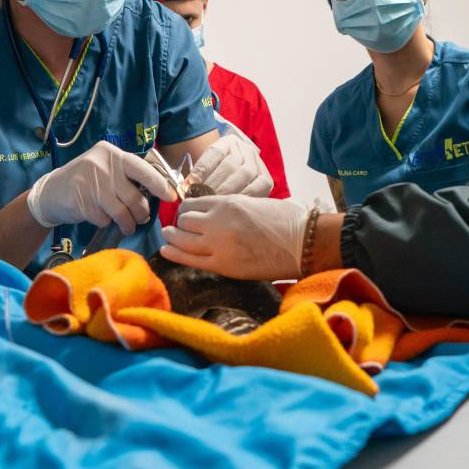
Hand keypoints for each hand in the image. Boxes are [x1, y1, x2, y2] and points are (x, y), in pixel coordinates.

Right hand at [27, 141, 176, 233]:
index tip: (171, 197)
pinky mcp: (80, 202)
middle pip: (134, 196)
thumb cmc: (89, 180)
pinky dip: (106, 222)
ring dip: (128, 223)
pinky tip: (102, 217)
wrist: (51, 191)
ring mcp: (90, 184)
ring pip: (121, 211)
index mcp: (113, 154)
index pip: (143, 170)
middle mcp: (102, 165)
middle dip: (142, 212)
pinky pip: (104, 219)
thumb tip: (161, 190)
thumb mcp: (108, 168)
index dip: (160, 186)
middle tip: (142, 218)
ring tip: (128, 225)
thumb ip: (129, 175)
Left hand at [160, 194, 307, 279]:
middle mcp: (218, 222)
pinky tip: (167, 251)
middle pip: (184, 220)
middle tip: (177, 225)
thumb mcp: (253, 203)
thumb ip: (230, 208)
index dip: (186, 208)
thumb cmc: (285, 220)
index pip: (193, 203)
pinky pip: (190, 259)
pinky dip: (175, 254)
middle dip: (178, 222)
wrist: (302, 243)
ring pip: (181, 239)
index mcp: (229, 203)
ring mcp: (218, 245)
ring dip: (172, 237)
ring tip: (168, 235)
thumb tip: (213, 214)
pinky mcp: (223, 265)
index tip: (186, 213)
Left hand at [186, 132, 273, 196]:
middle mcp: (245, 149)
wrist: (237, 180)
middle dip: (212, 184)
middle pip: (229, 165)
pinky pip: (256, 187)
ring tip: (212, 204)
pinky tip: (231, 205)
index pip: (214, 152)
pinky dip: (243, 196)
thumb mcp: (204, 170)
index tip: (190, 185)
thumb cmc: (214, 178)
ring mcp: (258, 163)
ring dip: (226, 190)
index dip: (202, 169)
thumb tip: (184, 189)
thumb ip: (195, 177)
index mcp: (228, 142)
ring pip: (243, 174)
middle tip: (199, 200)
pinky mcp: (266, 179)